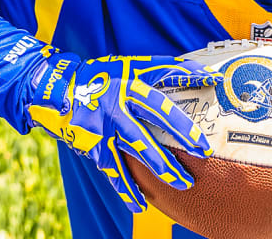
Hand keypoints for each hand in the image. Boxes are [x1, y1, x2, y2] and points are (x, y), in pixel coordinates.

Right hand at [28, 51, 217, 211]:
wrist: (62, 88)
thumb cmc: (109, 75)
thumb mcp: (138, 67)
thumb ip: (172, 71)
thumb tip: (210, 75)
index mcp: (129, 89)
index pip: (159, 109)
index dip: (180, 127)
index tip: (201, 145)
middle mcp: (115, 111)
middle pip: (143, 141)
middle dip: (167, 162)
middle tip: (190, 179)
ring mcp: (102, 132)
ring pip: (128, 160)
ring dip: (150, 178)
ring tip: (176, 191)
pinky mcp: (92, 147)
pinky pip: (113, 170)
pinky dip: (126, 187)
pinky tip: (139, 204)